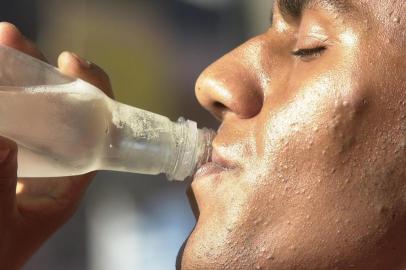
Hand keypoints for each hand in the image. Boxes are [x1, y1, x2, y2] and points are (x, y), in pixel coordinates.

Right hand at [0, 22, 112, 268]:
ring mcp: (23, 155)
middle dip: (41, 72)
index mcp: (68, 182)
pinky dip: (3, 93)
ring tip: (2, 42)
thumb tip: (2, 138)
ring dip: (15, 74)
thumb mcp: (2, 232)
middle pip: (58, 110)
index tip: (74, 62)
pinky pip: (9, 117)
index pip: (96, 132)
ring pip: (28, 109)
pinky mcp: (6, 152)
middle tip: (15, 39)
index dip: (94, 93)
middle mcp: (52, 162)